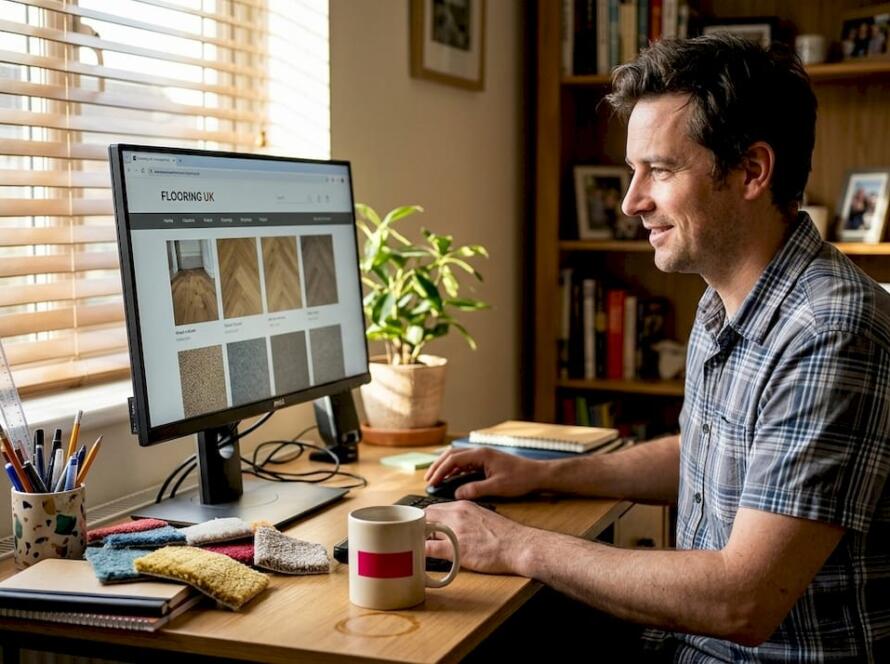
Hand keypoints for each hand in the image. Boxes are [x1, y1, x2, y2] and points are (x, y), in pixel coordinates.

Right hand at [424, 447, 544, 498]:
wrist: (537, 474)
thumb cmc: (521, 478)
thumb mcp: (498, 487)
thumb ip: (476, 489)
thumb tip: (457, 493)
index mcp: (481, 454)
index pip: (453, 459)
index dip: (440, 470)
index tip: (431, 481)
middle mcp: (480, 452)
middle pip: (452, 455)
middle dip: (438, 466)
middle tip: (427, 479)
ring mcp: (483, 456)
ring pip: (458, 458)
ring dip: (446, 467)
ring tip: (435, 479)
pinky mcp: (486, 462)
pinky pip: (465, 463)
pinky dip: (455, 470)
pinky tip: (451, 479)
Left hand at [425, 501, 534, 573]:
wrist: (520, 545)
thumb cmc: (506, 536)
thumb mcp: (484, 517)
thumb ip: (467, 519)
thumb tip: (456, 527)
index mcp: (464, 506)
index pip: (435, 507)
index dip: (427, 519)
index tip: (423, 528)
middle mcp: (457, 514)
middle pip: (426, 515)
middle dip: (419, 527)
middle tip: (417, 538)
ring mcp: (454, 530)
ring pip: (423, 530)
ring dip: (418, 538)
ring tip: (418, 548)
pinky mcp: (455, 549)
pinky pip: (428, 549)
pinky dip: (420, 552)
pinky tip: (419, 558)